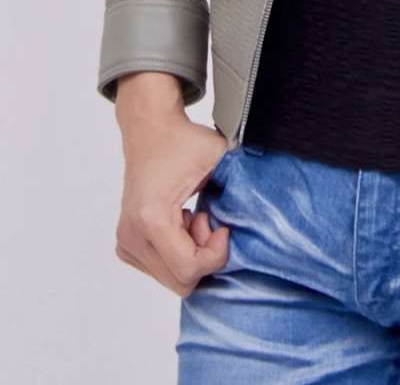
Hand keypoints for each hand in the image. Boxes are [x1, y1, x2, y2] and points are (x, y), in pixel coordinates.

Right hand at [113, 98, 231, 295]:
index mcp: (151, 218)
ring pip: (172, 278)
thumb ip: (239, 187)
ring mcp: (126, 243)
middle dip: (203, 256)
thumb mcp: (218, 158)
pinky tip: (180, 223)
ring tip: (192, 217)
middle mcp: (132, 235)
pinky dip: (178, 252)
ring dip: (191, 254)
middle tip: (206, 220)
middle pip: (181, 282)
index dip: (216, 254)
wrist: (150, 130)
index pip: (189, 269)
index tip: (221, 226)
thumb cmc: (183, 141)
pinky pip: (162, 270)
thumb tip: (262, 215)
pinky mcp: (126, 245)